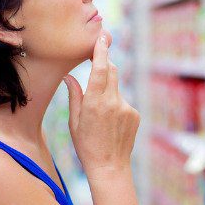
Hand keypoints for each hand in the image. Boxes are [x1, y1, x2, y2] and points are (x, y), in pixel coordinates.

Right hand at [64, 30, 139, 179]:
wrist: (110, 167)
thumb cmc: (86, 145)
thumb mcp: (74, 121)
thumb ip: (74, 96)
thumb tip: (69, 76)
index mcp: (95, 103)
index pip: (100, 69)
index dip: (101, 51)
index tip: (102, 37)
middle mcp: (113, 102)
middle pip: (112, 71)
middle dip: (105, 63)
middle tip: (97, 58)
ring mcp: (127, 108)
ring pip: (116, 88)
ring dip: (107, 91)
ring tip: (100, 115)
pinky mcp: (135, 114)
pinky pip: (123, 102)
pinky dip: (116, 105)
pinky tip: (111, 123)